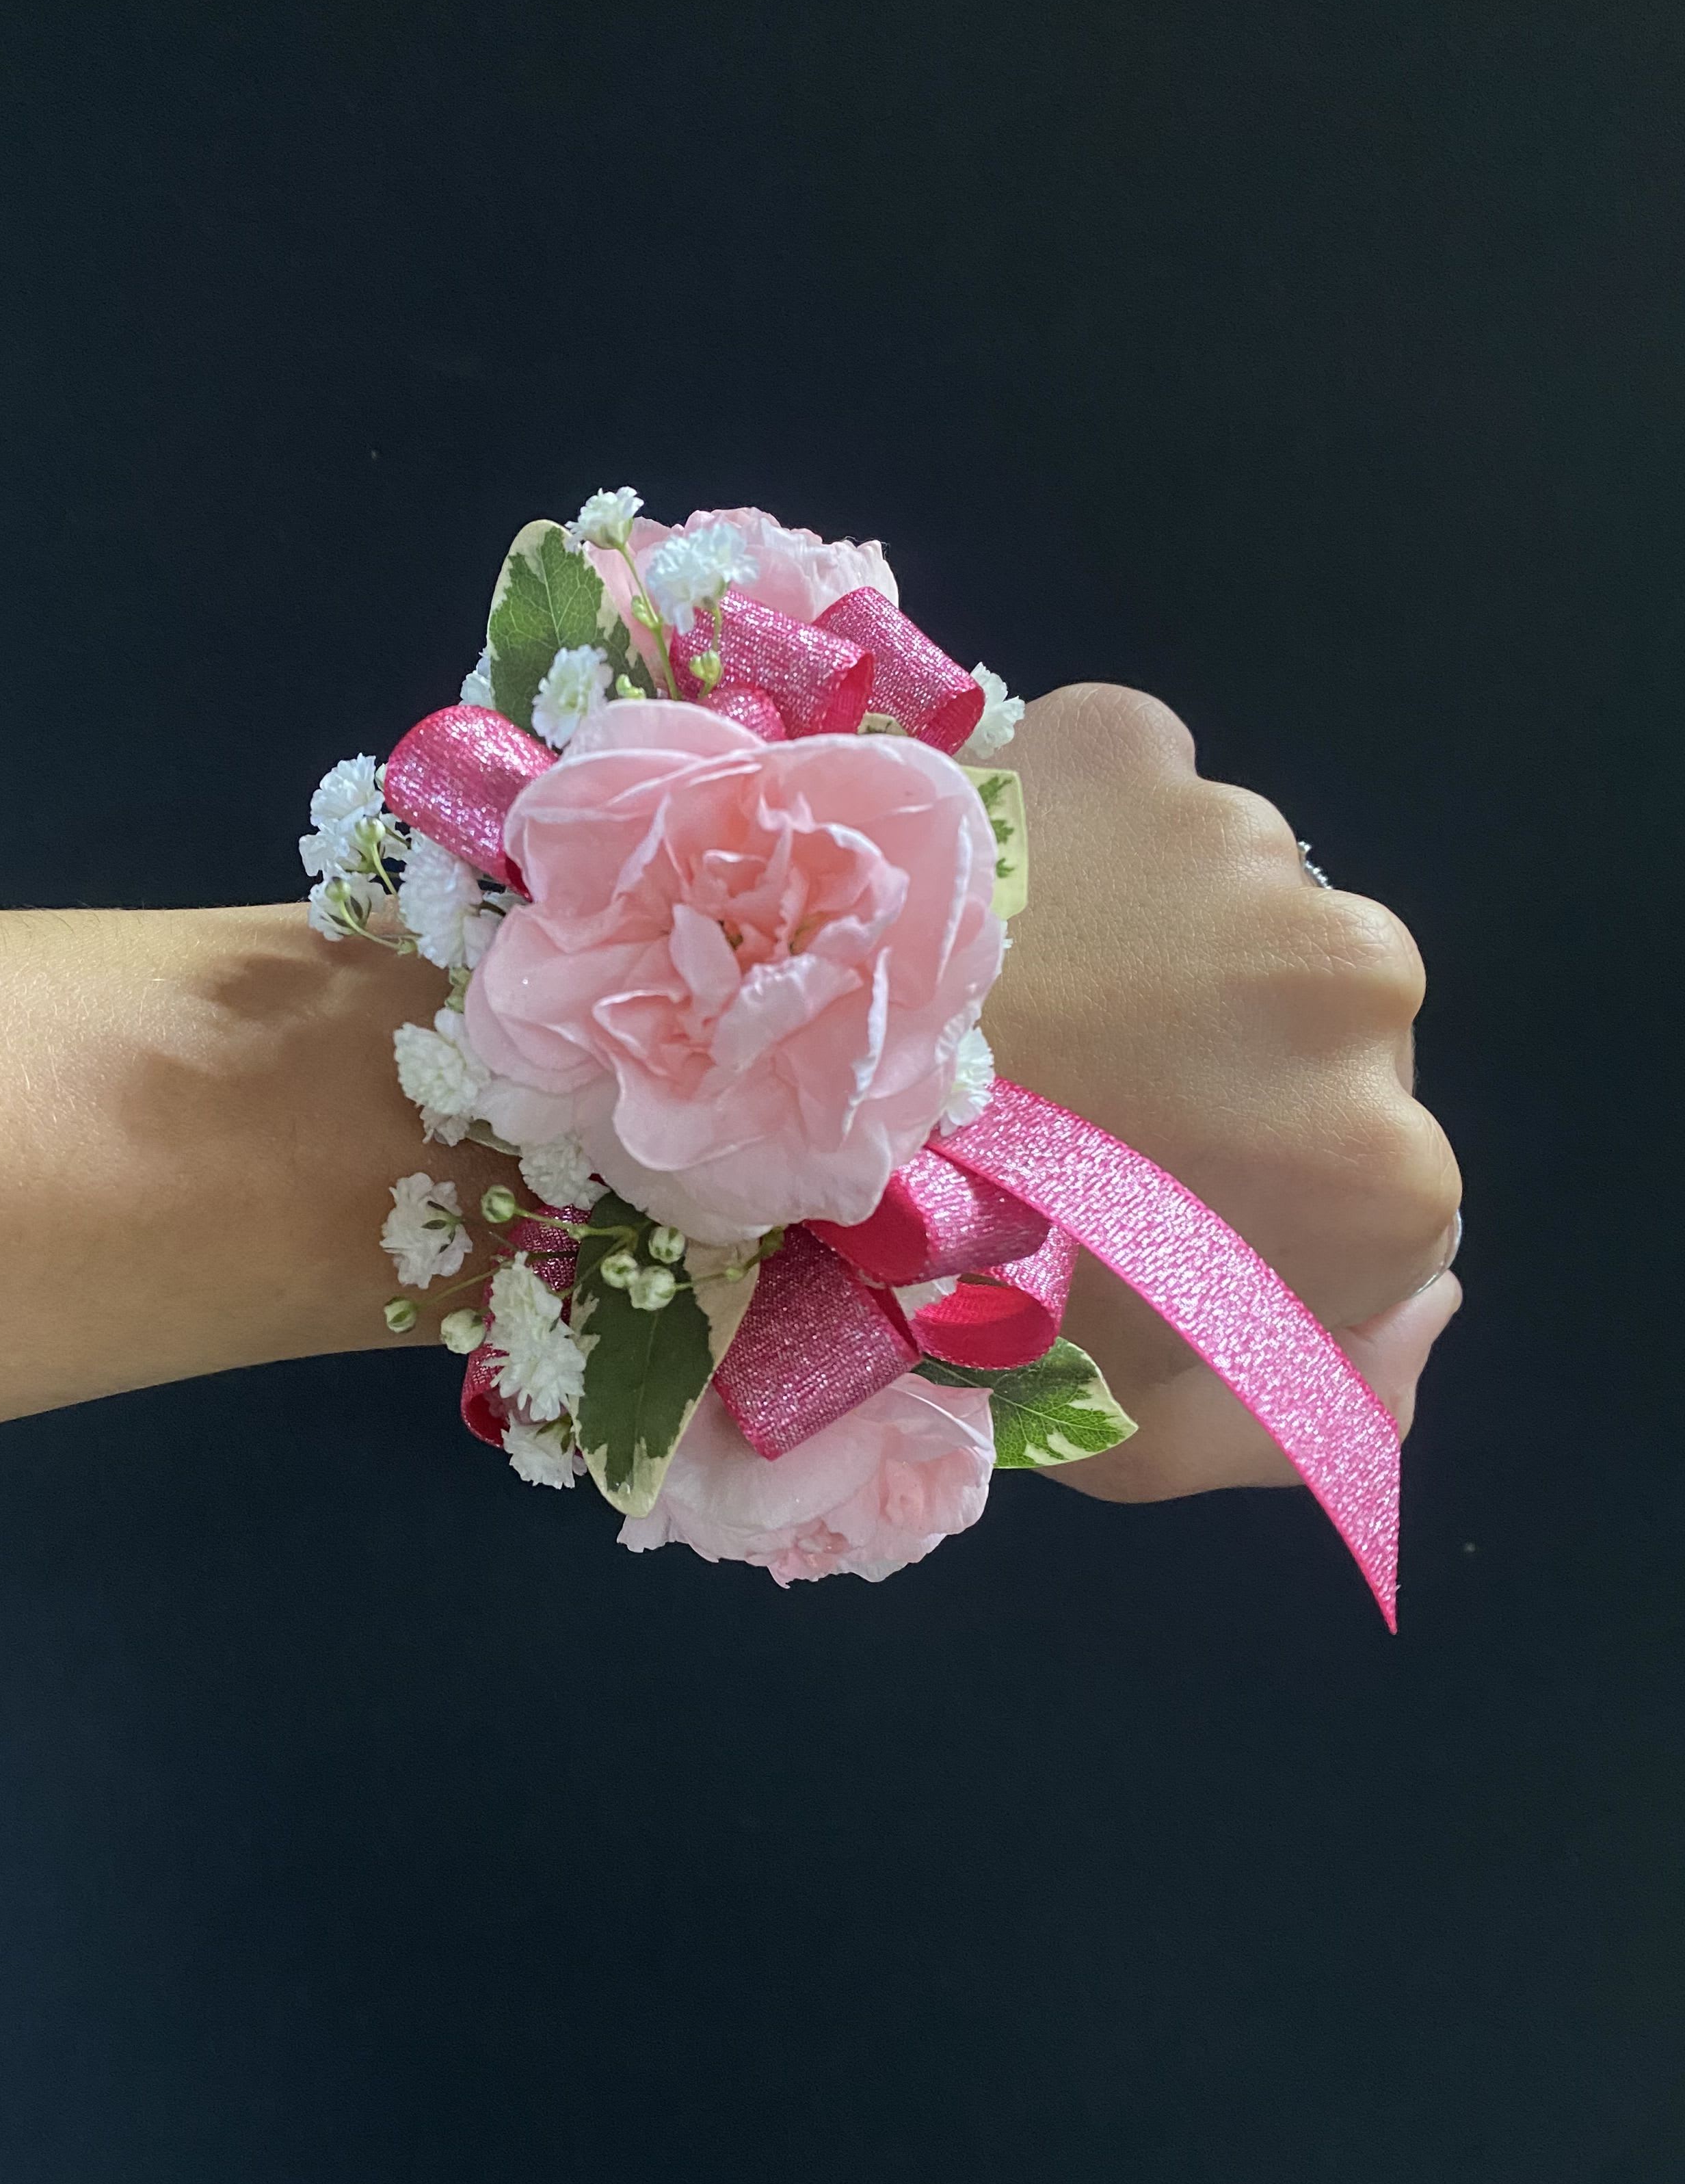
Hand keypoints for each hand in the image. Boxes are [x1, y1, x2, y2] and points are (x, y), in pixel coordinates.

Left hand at [980, 683, 1462, 1498]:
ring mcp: (1242, 845)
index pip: (1380, 1186)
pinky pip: (1129, 789)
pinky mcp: (1120, 744)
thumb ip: (1323, 1404)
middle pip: (1325, 1030)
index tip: (1142, 1208)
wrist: (751, 1119)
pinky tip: (984, 918)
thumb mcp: (1141, 1440)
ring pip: (1234, 899)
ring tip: (1013, 1008)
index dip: (1262, 1202)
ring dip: (1154, 943)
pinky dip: (1074, 837)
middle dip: (1224, 1060)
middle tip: (1069, 1105)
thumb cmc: (946, 1313)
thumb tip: (1430, 1304)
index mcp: (1383, 1171)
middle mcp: (1355, 988)